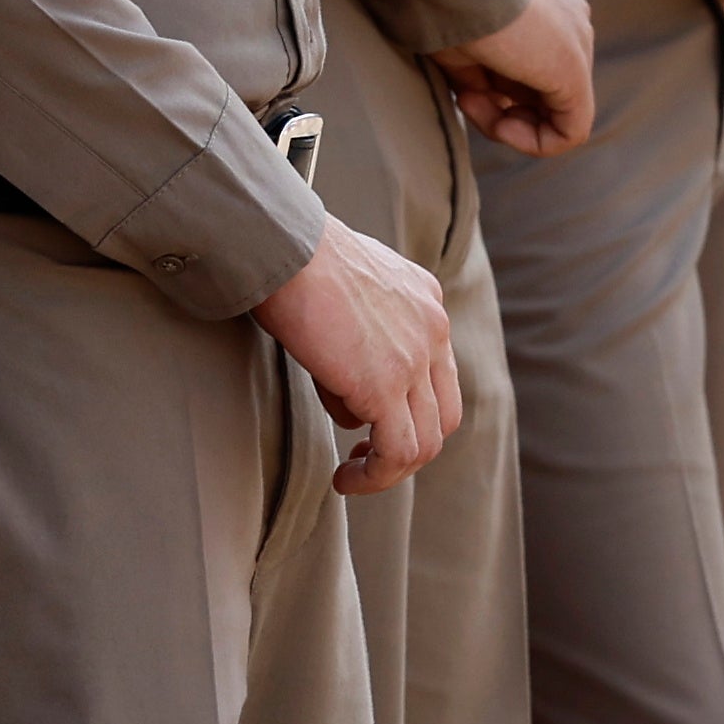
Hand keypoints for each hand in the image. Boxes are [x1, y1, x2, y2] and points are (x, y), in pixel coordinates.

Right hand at [251, 219, 457, 492]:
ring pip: (424, 443)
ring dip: (389, 469)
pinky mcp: (385, 387)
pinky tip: (345, 480)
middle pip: (442, 414)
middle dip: (408, 444)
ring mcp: (415, 360)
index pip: (436, 372)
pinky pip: (397, 454)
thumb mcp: (344, 283)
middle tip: (367, 454)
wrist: (280, 244)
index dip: (410, 408)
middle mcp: (433, 329)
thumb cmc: (289, 254)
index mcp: (425, 299)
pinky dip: (375, 477)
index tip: (371, 422)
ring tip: (352, 476)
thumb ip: (360, 324)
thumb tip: (345, 381)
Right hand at [434, 0, 595, 156]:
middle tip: (464, 98)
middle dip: (500, 106)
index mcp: (547, 5)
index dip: (492, 89)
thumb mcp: (460, 40)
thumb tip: (485, 102)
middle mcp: (572, 22)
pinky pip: (568, 131)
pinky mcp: (575, 74)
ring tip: (470, 103)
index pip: (531, 67)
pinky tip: (500, 126)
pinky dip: (532, 141)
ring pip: (555, 113)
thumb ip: (481, 72)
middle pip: (544, 89)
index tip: (461, 86)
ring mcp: (579, 46)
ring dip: (507, 123)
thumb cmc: (442, 1)